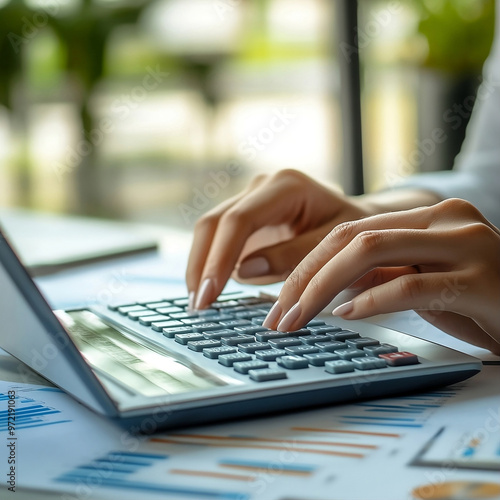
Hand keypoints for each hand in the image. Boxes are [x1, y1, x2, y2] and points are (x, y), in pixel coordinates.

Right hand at [186, 169, 374, 308]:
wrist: (357, 220)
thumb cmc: (352, 233)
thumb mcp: (334, 246)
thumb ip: (292, 257)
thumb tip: (244, 270)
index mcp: (286, 186)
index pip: (239, 220)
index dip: (220, 258)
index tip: (210, 294)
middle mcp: (262, 187)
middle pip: (214, 223)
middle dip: (202, 265)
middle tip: (198, 305)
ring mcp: (251, 200)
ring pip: (210, 230)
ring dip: (200, 266)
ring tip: (200, 302)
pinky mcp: (246, 217)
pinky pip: (219, 238)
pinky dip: (211, 264)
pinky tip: (210, 290)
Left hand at [263, 198, 499, 354]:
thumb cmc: (480, 302)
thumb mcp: (422, 283)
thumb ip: (380, 276)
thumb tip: (326, 287)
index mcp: (430, 217)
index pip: (350, 231)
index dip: (307, 264)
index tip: (280, 298)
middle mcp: (448, 220)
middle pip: (352, 237)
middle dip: (304, 277)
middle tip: (276, 314)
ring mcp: (468, 245)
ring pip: (372, 251)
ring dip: (323, 288)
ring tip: (297, 317)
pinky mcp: (483, 280)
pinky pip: (412, 285)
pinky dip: (371, 300)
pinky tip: (347, 315)